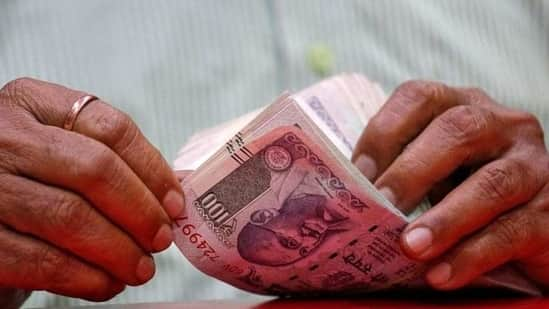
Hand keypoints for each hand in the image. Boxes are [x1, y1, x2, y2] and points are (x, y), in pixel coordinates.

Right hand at [0, 78, 183, 300]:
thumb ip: (106, 164)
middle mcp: (4, 136)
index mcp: (33, 105)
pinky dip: (85, 277)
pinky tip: (106, 283)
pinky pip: (42, 260)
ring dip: (118, 250)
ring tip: (141, 268)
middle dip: (140, 211)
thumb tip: (169, 199)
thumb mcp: (58, 155)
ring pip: (70, 216)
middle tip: (161, 239)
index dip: (153, 169)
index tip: (175, 203)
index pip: (110, 128)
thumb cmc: (31, 186)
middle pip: (95, 169)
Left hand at [352, 80, 548, 290]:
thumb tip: (341, 194)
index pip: (419, 97)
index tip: (356, 174)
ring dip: (445, 218)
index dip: (384, 132)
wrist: (524, 228)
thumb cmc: (460, 193)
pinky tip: (441, 275)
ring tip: (411, 247)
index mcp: (461, 106)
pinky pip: (514, 231)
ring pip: (491, 183)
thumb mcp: (428, 171)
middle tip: (380, 208)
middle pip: (458, 131)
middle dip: (412, 172)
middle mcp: (501, 125)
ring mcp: (532, 165)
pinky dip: (473, 255)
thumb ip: (396, 171)